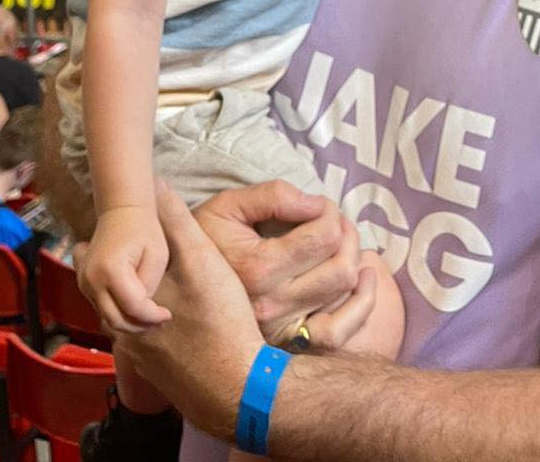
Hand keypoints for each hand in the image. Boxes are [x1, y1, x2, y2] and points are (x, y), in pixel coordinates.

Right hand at [77, 203, 171, 333]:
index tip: (167, 315)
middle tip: (159, 322)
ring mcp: (84, 283)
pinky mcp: (83, 284)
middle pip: (115, 320)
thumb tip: (141, 310)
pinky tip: (135, 307)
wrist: (121, 209)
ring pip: (106, 317)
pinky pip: (101, 308)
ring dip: (128, 321)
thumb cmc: (143, 228)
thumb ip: (149, 286)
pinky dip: (118, 312)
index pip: (133, 308)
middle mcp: (91, 280)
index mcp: (111, 270)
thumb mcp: (157, 256)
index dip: (152, 317)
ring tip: (150, 315)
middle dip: (140, 326)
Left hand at [114, 183, 264, 441]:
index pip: (97, 268)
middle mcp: (123, 332)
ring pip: (123, 320)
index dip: (99, 245)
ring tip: (147, 280)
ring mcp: (139, 357)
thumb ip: (177, 222)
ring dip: (129, 300)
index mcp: (126, 302)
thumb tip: (157, 183)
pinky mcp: (156, 373)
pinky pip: (140, 341)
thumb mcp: (202, 261)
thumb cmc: (219, 320)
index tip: (103, 229)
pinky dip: (145, 324)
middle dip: (112, 275)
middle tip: (121, 252)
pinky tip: (167, 318)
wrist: (234, 387)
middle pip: (107, 296)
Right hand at [193, 179, 372, 345]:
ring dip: (355, 260)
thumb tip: (315, 204)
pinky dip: (362, 306)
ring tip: (341, 242)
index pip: (324, 235)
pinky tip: (366, 279)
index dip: (330, 212)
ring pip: (344, 294)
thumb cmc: (203, 241)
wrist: (174, 295)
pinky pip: (339, 333)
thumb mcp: (227, 205)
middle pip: (341, 266)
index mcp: (257, 269)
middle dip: (346, 234)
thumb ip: (273, 195)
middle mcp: (272, 305)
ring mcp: (282, 330)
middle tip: (334, 221)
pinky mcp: (289, 344)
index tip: (317, 205)